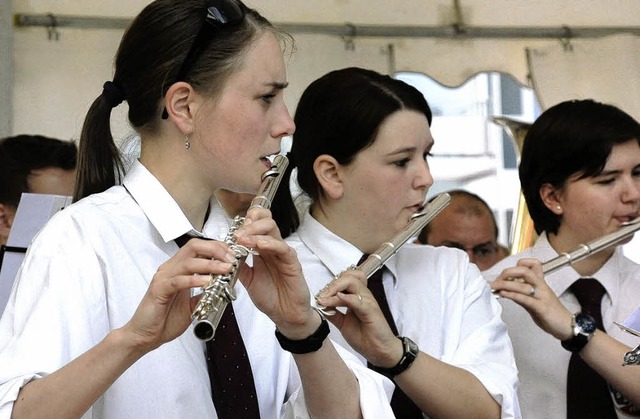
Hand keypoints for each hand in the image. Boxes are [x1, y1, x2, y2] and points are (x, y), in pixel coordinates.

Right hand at [122, 239, 236, 351]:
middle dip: (215, 250)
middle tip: (231, 260)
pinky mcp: (159, 290)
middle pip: (193, 247)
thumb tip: (223, 287)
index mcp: (178, 269)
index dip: (217, 248)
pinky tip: (207, 282)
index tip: (232, 255)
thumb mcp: (193, 304)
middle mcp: (170, 269)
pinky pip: (178, 281)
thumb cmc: (165, 319)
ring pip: (188, 262)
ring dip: (210, 264)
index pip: (198, 248)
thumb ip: (205, 294)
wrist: (145, 336)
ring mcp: (163, 278)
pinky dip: (194, 280)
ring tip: (225, 269)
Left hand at [234, 207, 317, 337]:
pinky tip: (260, 244)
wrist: (284, 314)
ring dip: (255, 231)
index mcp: (262, 249)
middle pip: (266, 221)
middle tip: (238, 233)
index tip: (234, 229)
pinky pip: (283, 248)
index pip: (257, 224)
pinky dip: (270, 243)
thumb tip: (224, 254)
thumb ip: (239, 265)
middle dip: (250, 223)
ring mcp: (283, 253)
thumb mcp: (247, 279)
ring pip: (273, 230)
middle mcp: (273, 247)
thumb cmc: (269, 296)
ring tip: (242, 238)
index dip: (247, 221)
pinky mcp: (292, 262)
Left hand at [316, 269, 402, 367]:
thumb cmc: (365, 337)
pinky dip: (348, 298)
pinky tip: (339, 298)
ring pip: (352, 283)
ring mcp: (368, 302)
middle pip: (348, 277)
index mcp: (356, 297)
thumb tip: (321, 306)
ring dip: (336, 288)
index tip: (319, 297)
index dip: (330, 285)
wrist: (379, 351)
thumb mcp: (343, 324)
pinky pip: (359, 300)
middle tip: (321, 296)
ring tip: (325, 299)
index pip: (343, 280)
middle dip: (331, 284)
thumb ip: (333, 314)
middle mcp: (362, 296)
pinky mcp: (371, 311)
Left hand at [490, 258, 573, 340]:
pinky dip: (512, 295)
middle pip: (524, 270)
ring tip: (495, 286)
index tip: (507, 273)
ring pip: (523, 284)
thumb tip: (505, 289)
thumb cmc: (552, 313)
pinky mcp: (542, 307)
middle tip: (496, 280)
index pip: (532, 264)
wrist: (568, 326)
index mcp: (541, 283)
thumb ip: (522, 293)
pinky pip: (525, 298)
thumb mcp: (535, 300)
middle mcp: (541, 286)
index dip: (519, 264)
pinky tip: (503, 294)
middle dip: (507, 272)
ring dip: (505, 284)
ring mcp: (542, 296)